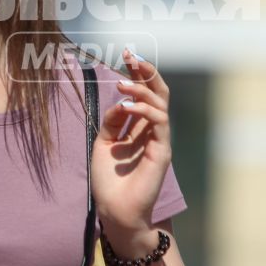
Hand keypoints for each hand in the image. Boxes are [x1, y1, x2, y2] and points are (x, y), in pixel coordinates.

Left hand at [92, 48, 172, 248]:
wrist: (115, 211)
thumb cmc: (109, 181)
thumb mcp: (103, 143)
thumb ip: (111, 121)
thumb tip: (119, 102)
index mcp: (139, 127)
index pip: (144, 93)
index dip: (138, 73)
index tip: (126, 54)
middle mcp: (152, 130)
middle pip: (158, 93)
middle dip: (147, 72)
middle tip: (132, 56)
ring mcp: (159, 140)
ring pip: (160, 103)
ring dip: (141, 89)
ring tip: (122, 83)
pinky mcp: (162, 151)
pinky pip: (159, 122)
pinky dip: (144, 109)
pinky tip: (127, 106)